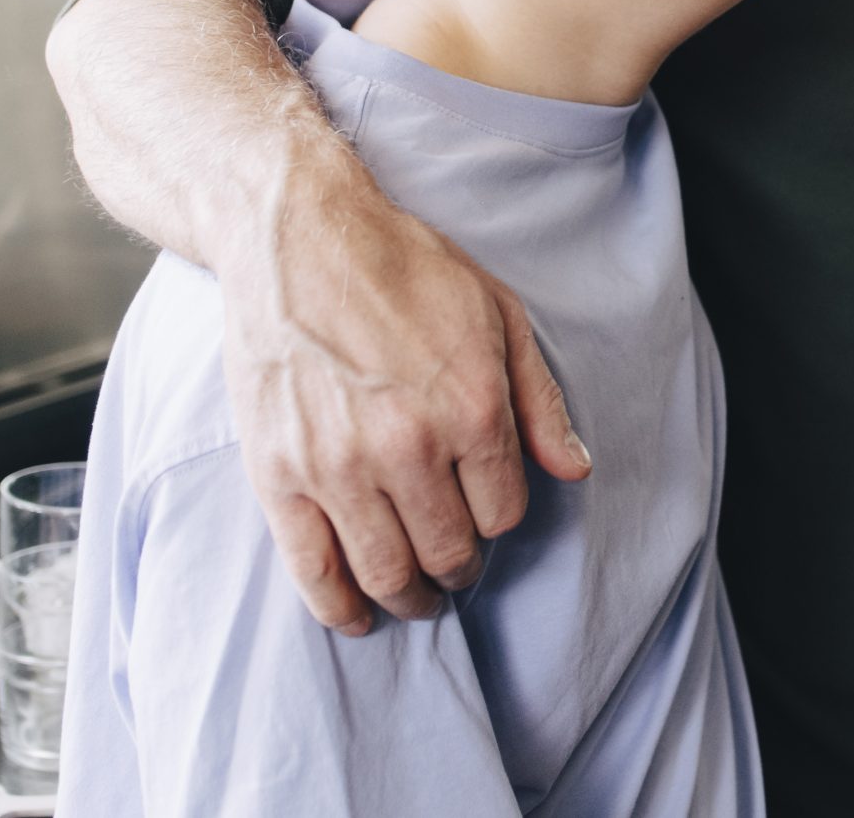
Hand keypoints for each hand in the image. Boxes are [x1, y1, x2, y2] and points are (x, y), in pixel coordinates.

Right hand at [220, 170, 592, 633]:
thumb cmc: (405, 268)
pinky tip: (354, 617)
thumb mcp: (499, 314)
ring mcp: (338, 465)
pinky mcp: (278, 473)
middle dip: (460, 568)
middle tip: (456, 568)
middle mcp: (409, 447)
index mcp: (472, 409)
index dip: (501, 518)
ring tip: (415, 596)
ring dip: (408, 597)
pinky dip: (336, 607)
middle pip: (450, 550)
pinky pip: (311, 569)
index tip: (487, 511)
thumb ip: (540, 401)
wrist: (299, 236)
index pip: (504, 512)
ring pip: (387, 571)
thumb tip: (575, 471)